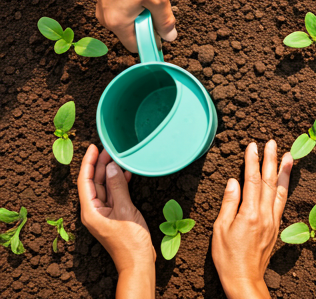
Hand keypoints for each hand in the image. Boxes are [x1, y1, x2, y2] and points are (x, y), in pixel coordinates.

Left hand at [77, 144, 155, 272]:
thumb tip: (112, 166)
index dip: (88, 162)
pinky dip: (120, 182)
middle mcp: (95, 210)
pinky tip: (126, 173)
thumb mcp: (124, 209)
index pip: (85, 181)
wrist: (138, 261)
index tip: (94, 147)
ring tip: (118, 156)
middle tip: (109, 148)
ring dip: (111, 171)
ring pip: (105, 186)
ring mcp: (105, 212)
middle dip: (100, 164)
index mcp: (90, 210)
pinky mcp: (115, 214)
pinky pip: (115, 193)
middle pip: (95, 182)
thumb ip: (117, 187)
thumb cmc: (130, 240)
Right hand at [95, 0, 176, 52]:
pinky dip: (133, 5)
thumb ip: (165, 21)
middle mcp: (105, 19)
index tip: (162, 31)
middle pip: (131, 34)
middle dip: (147, 24)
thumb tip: (170, 37)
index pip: (135, 46)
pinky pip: (121, 10)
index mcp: (117, 23)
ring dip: (141, 14)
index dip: (151, 42)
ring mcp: (102, 8)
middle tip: (156, 6)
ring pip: (127, 21)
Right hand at [212, 140, 292, 298]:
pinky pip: (282, 202)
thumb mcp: (219, 230)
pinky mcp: (275, 227)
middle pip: (268, 181)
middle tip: (272, 143)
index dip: (252, 161)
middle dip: (270, 160)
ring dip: (284, 172)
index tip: (253, 146)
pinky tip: (285, 180)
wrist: (244, 280)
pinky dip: (284, 188)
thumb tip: (233, 181)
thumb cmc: (228, 257)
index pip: (251, 180)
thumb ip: (228, 203)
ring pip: (280, 191)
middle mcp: (264, 215)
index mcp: (249, 214)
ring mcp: (272, 221)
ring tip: (288, 156)